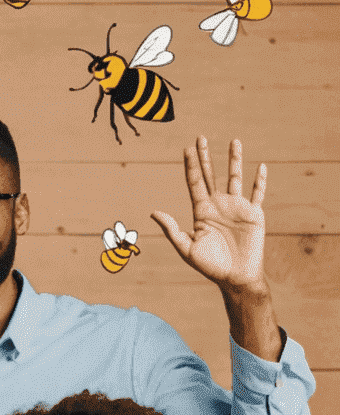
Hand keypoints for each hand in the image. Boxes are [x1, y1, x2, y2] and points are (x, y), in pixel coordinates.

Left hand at [151, 137, 267, 293]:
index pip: (195, 184)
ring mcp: (237, 207)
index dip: (191, 166)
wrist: (234, 277)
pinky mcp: (254, 213)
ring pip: (235, 178)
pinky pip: (258, 193)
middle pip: (211, 175)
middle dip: (205, 157)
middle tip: (200, 137)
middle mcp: (218, 206)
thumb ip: (172, 229)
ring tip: (234, 141)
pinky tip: (261, 166)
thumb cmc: (209, 266)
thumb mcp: (186, 248)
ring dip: (234, 160)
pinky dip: (260, 180)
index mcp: (201, 212)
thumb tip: (154, 212)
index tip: (186, 149)